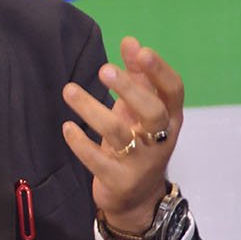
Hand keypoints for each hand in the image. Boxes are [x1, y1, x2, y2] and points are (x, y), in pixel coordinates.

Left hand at [61, 36, 183, 233]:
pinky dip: (81, 143)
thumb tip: (130, 41)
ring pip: (118, 134)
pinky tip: (67, 127)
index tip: (140, 51)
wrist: (136, 198)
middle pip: (152, 112)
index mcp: (169, 118)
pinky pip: (98, 161)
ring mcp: (140, 162)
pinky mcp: (118, 180)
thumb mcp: (140, 110)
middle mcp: (160, 139)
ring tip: (68, 90)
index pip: (173, 91)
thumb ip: (137, 76)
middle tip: (104, 69)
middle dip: (130, 89)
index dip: (159, 71)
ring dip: (92, 110)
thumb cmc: (138, 142)